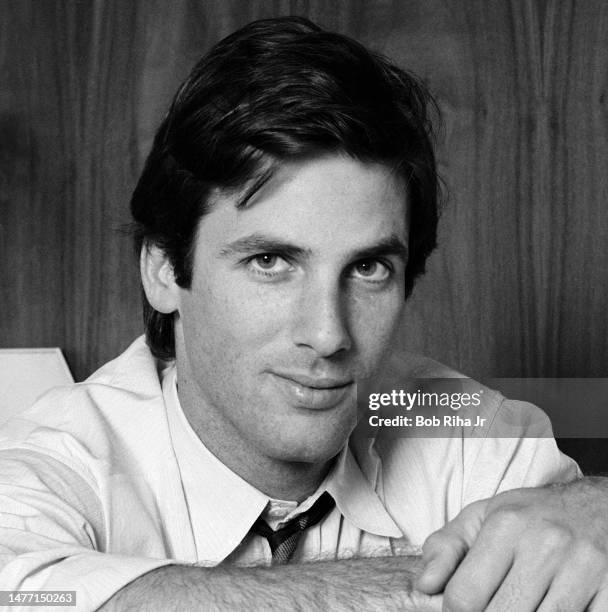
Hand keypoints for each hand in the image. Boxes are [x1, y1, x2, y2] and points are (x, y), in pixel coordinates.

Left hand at [416, 477, 607, 610]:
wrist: (596, 506)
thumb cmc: (531, 516)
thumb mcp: (482, 517)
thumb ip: (446, 547)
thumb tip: (425, 585)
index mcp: (506, 525)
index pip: (465, 596)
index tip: (460, 608)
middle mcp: (545, 544)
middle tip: (491, 607)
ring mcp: (584, 569)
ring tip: (519, 605)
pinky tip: (550, 609)